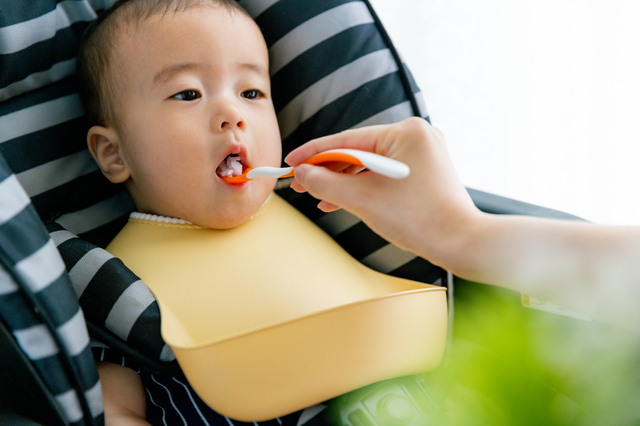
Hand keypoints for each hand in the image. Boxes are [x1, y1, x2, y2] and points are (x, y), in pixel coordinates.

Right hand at [285, 117, 479, 266]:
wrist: (461, 243)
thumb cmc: (418, 219)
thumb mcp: (362, 199)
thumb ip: (325, 182)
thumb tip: (301, 174)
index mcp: (406, 132)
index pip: (347, 139)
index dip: (314, 153)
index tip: (290, 161)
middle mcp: (417, 135)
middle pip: (359, 151)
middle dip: (329, 171)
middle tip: (302, 184)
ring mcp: (423, 153)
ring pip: (371, 165)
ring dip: (344, 182)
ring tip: (319, 198)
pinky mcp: (425, 171)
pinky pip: (385, 174)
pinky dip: (365, 187)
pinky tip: (343, 200)